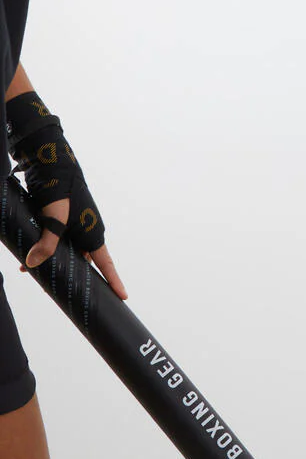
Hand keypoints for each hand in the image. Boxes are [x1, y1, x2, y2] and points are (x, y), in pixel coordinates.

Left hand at [6, 90, 126, 299]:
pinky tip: (29, 260)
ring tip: (38, 274)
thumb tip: (33, 265)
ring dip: (56, 264)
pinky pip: (58, 243)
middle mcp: (87, 230)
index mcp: (92, 231)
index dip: (113, 281)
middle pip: (87, 262)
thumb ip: (46, 242)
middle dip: (80, 278)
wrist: (52, 162)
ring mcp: (76, 225)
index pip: (105, 263)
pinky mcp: (63, 220)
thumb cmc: (58, 187)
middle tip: (77, 296)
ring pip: (69, 253)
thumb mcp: (52, 216)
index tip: (123, 297)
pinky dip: (47, 252)